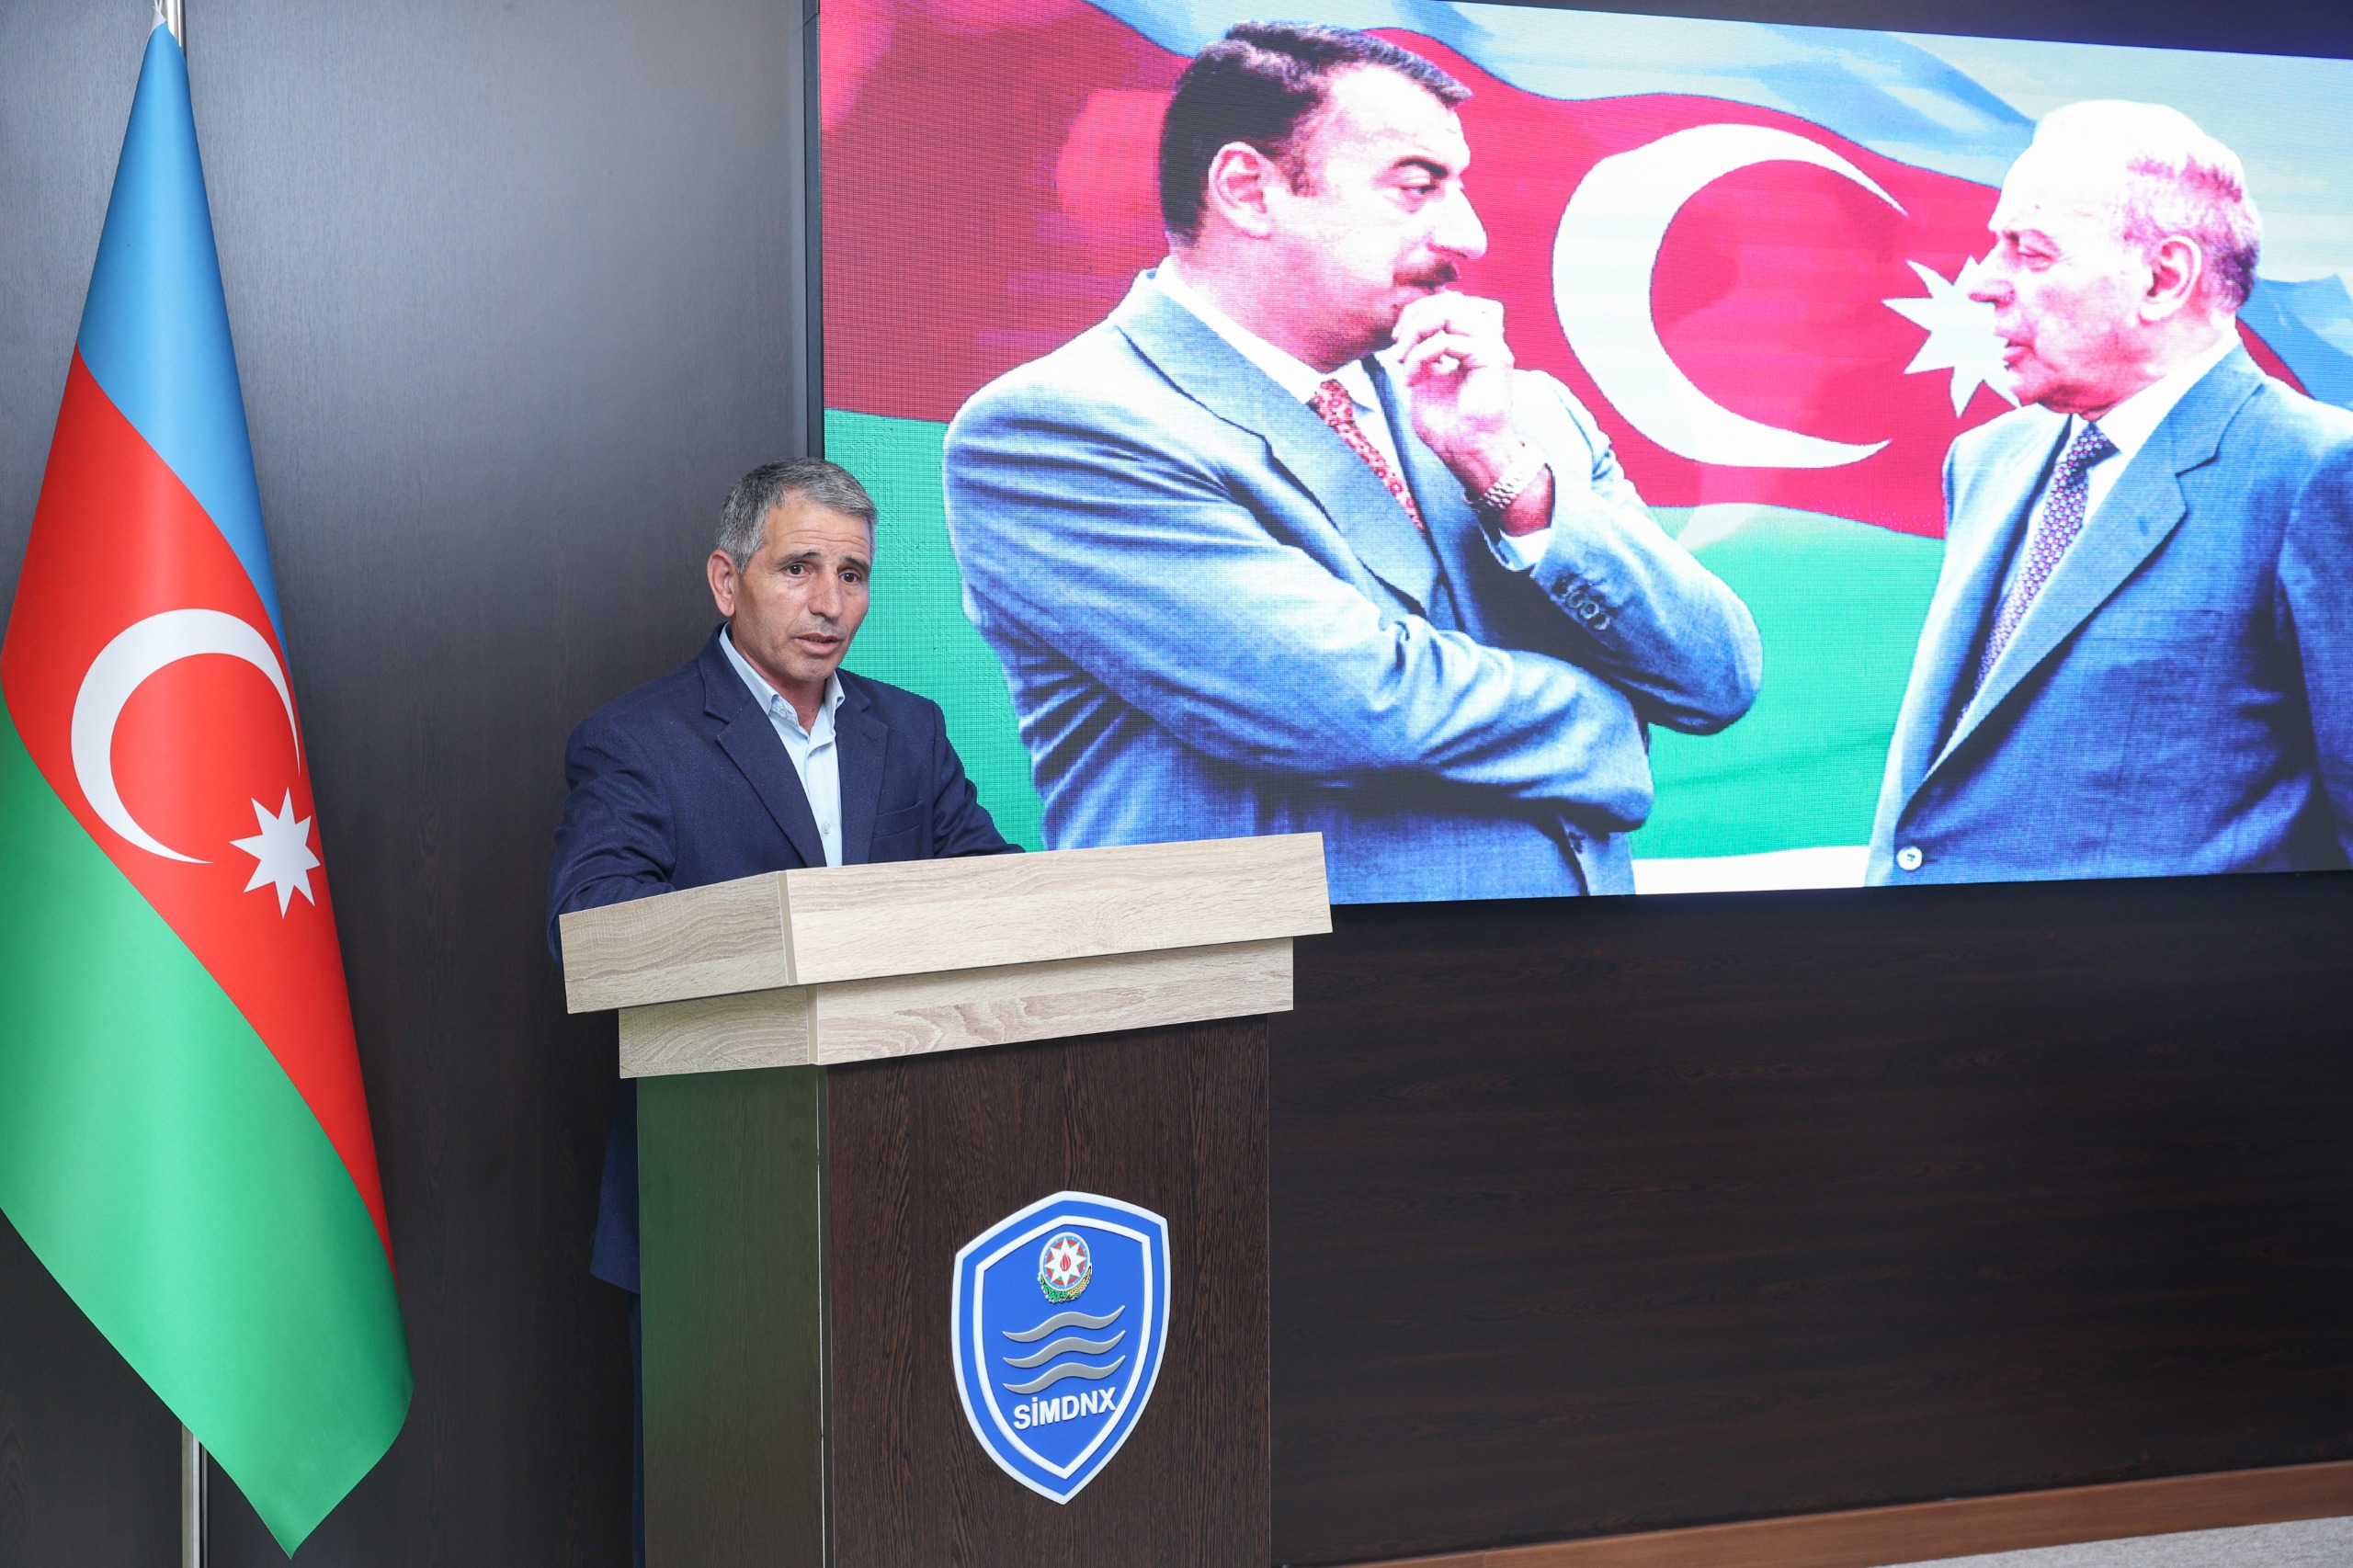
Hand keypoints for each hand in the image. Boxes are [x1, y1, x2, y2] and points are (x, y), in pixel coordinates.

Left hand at [1394, 292, 1521, 491]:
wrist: (1467, 454)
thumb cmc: (1448, 428)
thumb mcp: (1424, 381)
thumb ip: (1420, 354)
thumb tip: (1406, 334)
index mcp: (1471, 343)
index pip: (1449, 303)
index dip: (1418, 312)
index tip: (1395, 339)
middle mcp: (1485, 341)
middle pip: (1451, 300)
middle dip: (1414, 315)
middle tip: (1395, 344)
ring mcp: (1492, 347)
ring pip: (1454, 310)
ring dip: (1418, 329)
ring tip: (1401, 357)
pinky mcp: (1493, 359)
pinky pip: (1450, 340)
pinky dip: (1423, 355)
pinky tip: (1414, 379)